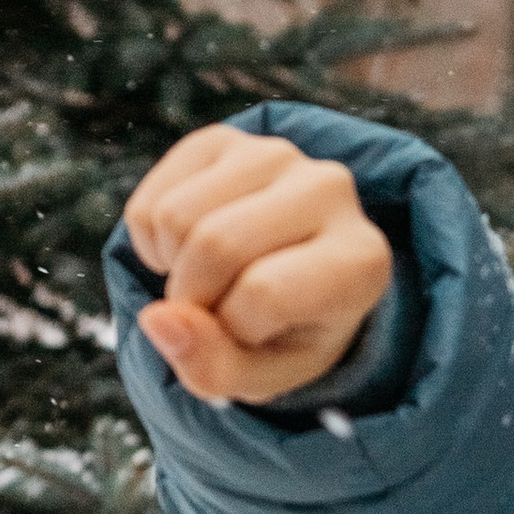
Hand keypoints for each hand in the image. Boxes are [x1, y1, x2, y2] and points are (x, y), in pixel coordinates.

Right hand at [123, 126, 393, 405]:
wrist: (289, 278)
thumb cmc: (286, 333)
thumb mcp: (263, 373)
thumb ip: (215, 368)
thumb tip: (155, 320)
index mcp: (361, 258)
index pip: (265, 292)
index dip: (237, 327)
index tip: (252, 334)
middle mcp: (330, 189)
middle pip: (215, 245)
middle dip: (193, 297)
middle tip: (213, 310)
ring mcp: (275, 154)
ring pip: (176, 217)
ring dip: (172, 267)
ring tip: (207, 279)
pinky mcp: (224, 140)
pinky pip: (152, 202)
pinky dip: (151, 243)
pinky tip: (188, 250)